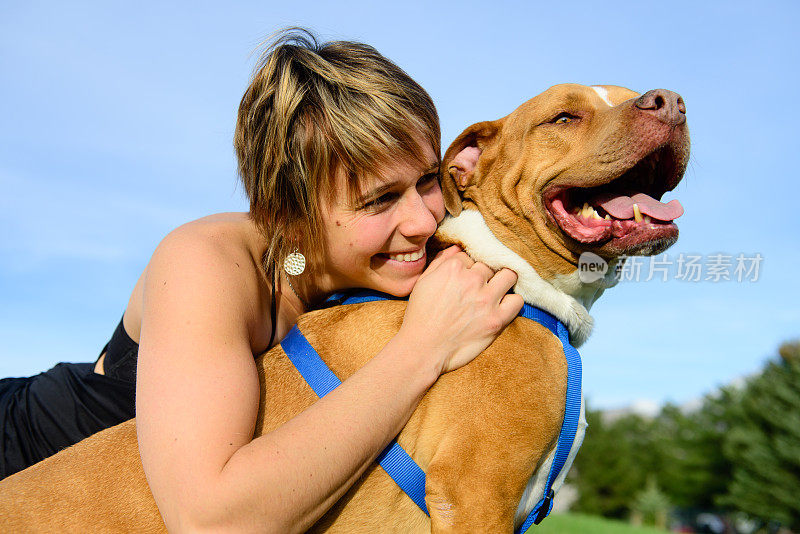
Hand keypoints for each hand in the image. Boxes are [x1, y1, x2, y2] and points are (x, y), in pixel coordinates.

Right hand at [398, 245, 523, 374]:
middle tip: (478, 287)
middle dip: (484, 275)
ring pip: (509, 276)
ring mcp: (486, 299)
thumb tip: (457, 249)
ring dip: (503, 281)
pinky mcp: (496, 319)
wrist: (422, 349)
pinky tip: (502, 306)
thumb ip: (440, 262)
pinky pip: (517, 301)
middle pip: (489, 266)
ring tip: (496, 291)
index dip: (466, 269)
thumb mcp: (423, 282)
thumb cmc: (419, 316)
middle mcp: (472, 280)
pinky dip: (511, 302)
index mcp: (453, 268)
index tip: (462, 280)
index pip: (469, 257)